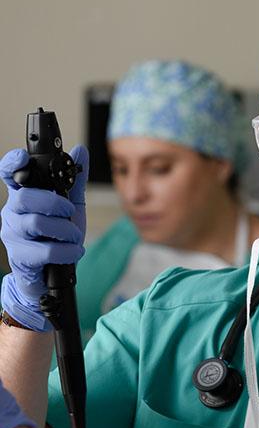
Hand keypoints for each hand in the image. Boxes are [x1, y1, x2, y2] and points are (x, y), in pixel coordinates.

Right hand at [0, 145, 87, 330]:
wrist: (53, 276)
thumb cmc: (58, 238)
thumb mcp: (71, 207)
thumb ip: (75, 180)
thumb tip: (80, 151)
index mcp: (24, 196)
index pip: (10, 174)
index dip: (13, 163)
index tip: (23, 157)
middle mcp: (13, 212)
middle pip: (25, 197)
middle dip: (54, 203)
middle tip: (69, 213)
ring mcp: (13, 235)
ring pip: (35, 223)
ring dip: (65, 230)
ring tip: (75, 238)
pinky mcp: (20, 257)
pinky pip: (44, 251)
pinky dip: (66, 251)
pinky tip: (73, 252)